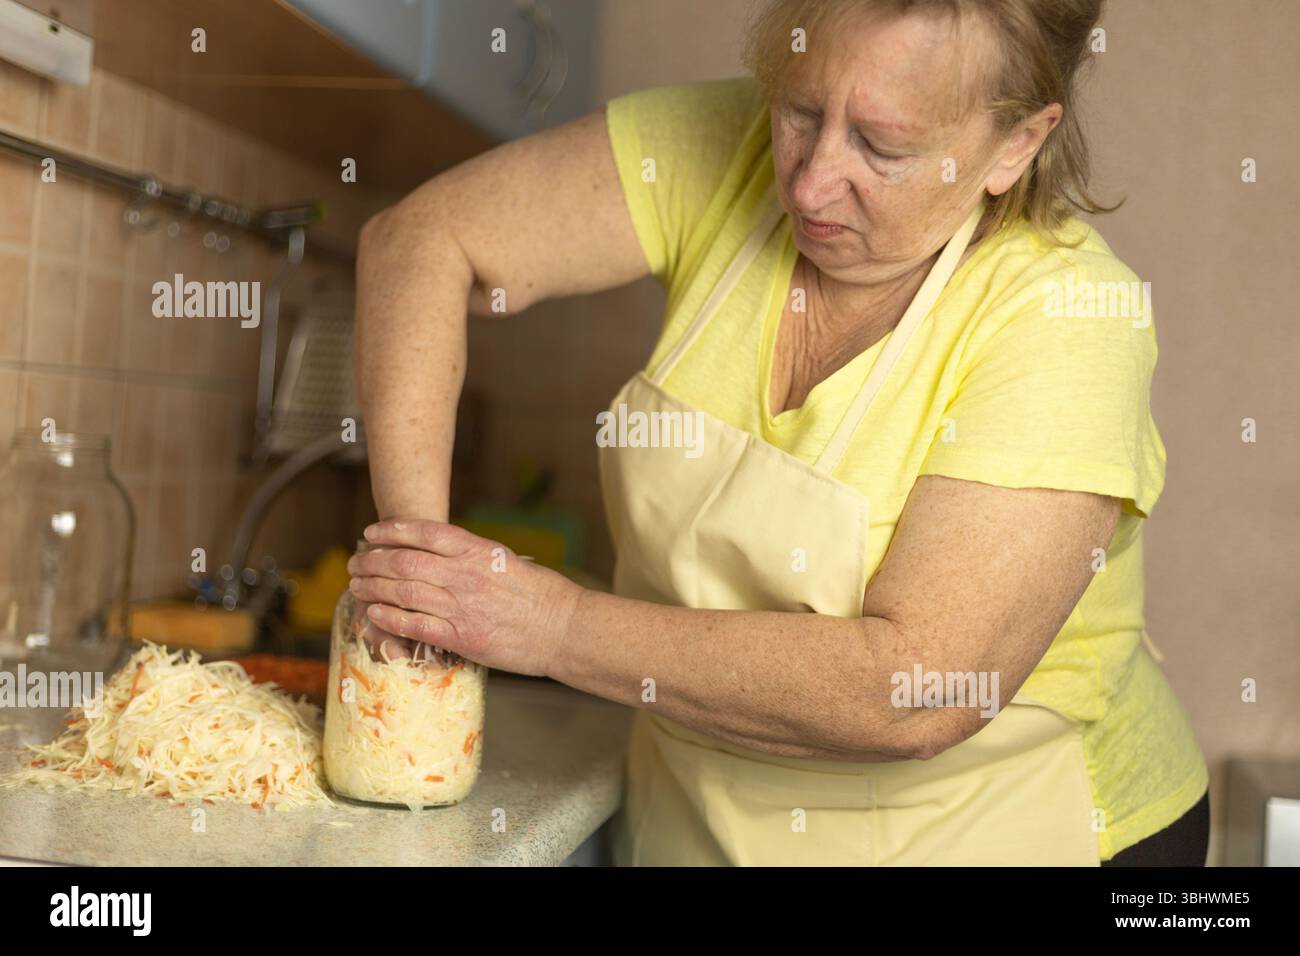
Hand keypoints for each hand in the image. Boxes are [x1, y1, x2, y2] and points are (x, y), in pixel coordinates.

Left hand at [345, 519, 582, 677]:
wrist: (564, 629)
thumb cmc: (543, 595)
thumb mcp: (508, 562)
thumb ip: (475, 557)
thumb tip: (447, 554)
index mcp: (478, 552)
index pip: (426, 533)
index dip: (393, 531)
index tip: (373, 533)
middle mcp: (465, 575)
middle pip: (405, 562)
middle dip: (374, 561)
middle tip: (355, 563)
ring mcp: (462, 607)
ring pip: (404, 593)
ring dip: (374, 589)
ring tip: (356, 587)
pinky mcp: (462, 637)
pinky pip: (416, 626)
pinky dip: (390, 619)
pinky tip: (373, 614)